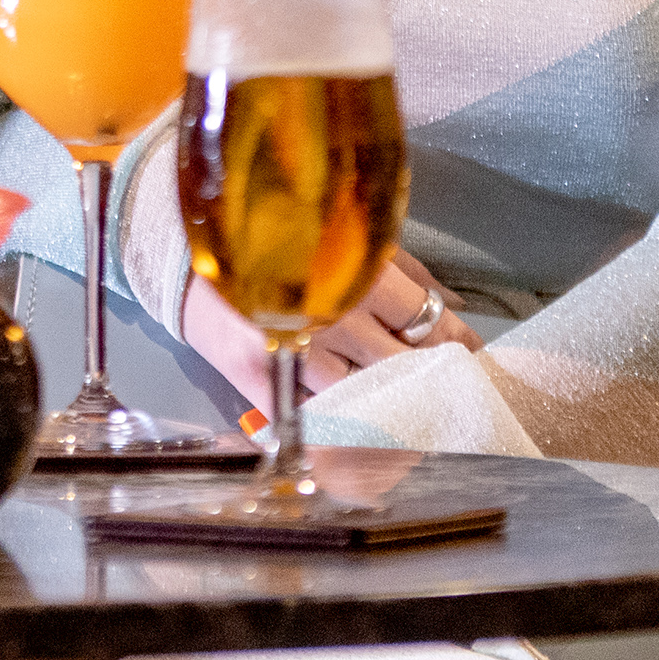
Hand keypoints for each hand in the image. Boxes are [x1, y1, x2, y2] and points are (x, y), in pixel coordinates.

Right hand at [173, 253, 475, 411]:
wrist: (180, 248)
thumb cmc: (271, 234)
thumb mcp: (340, 233)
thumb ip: (400, 268)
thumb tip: (451, 304)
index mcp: (352, 271)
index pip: (425, 319)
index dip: (459, 343)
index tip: (478, 357)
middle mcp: (327, 316)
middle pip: (404, 364)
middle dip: (435, 377)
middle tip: (457, 389)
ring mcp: (293, 357)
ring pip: (366, 400)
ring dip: (396, 408)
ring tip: (420, 414)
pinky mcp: (262, 388)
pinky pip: (318, 419)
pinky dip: (344, 425)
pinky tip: (365, 426)